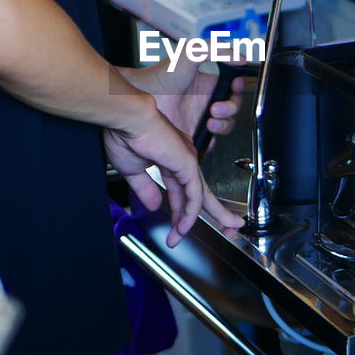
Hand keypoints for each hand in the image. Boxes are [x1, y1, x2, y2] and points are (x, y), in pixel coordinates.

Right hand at [104, 104, 243, 245]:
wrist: (127, 119)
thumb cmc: (125, 134)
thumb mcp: (134, 171)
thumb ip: (146, 189)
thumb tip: (154, 205)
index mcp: (170, 158)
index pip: (181, 191)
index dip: (179, 213)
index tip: (175, 231)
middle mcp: (182, 159)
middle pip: (201, 193)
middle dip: (215, 212)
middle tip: (229, 227)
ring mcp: (186, 161)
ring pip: (201, 196)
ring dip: (196, 220)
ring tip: (196, 235)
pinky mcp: (186, 164)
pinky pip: (193, 195)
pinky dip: (189, 213)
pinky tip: (184, 226)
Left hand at [118, 57, 245, 140]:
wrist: (142, 98)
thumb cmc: (160, 76)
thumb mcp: (191, 53)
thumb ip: (217, 50)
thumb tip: (240, 57)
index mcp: (208, 83)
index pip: (233, 86)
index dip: (238, 87)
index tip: (235, 85)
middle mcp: (206, 101)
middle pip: (233, 108)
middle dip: (231, 108)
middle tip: (217, 107)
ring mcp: (200, 118)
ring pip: (226, 125)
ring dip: (224, 122)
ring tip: (211, 118)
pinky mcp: (194, 135)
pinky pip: (213, 140)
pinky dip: (214, 136)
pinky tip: (205, 128)